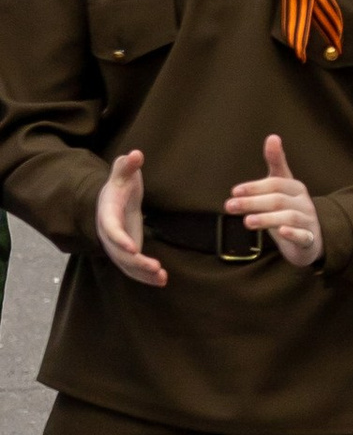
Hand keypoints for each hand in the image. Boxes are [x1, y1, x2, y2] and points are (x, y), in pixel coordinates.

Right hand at [93, 146, 166, 290]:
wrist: (113, 200)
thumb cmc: (120, 184)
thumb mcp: (123, 173)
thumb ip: (128, 165)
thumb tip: (136, 154)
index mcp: (108, 214)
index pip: (111, 228)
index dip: (120, 239)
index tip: (133, 248)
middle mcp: (109, 234)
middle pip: (119, 252)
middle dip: (136, 262)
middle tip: (155, 267)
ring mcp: (117, 246)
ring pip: (127, 265)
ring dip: (143, 274)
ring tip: (162, 277)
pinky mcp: (127, 253)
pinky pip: (134, 269)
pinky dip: (147, 277)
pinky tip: (162, 281)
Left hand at [226, 132, 321, 270]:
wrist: (308, 240)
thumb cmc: (289, 209)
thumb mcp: (281, 187)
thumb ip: (276, 163)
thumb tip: (273, 136)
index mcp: (295, 187)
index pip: (275, 184)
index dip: (254, 187)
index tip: (234, 192)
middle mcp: (304, 202)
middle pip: (278, 200)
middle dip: (253, 202)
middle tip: (229, 206)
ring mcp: (308, 220)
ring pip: (289, 217)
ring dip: (266, 219)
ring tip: (246, 222)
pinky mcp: (309, 239)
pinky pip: (303, 235)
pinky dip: (293, 233)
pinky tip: (281, 232)